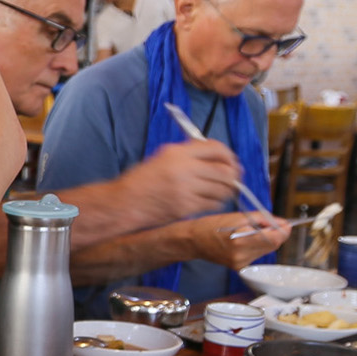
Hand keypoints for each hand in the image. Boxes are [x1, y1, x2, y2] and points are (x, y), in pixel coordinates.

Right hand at [122, 140, 243, 220]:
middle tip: (234, 179)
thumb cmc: (141, 181)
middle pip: (225, 170)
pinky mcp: (186, 207)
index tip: (230, 161)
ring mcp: (186, 189)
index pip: (216, 148)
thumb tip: (217, 159)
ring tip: (223, 191)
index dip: (228, 155)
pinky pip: (213, 203)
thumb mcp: (162, 158)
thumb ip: (189, 155)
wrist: (123, 203)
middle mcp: (184, 168)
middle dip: (234, 175)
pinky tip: (210, 201)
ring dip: (227, 190)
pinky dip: (216, 202)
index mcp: (177, 152)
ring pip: (223, 189)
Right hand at [189, 211, 289, 268]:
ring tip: (251, 232)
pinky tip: (245, 241)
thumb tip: (282, 223)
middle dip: (275, 234)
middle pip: (273, 245)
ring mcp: (240, 263)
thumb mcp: (238, 216)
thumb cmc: (211, 226)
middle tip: (268, 225)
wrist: (192, 241)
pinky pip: (257, 255)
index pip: (275, 238)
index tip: (285, 224)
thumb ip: (263, 219)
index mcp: (241, 240)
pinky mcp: (239, 267)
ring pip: (266, 251)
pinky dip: (256, 246)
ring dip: (265, 240)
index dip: (283, 230)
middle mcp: (242, 255)